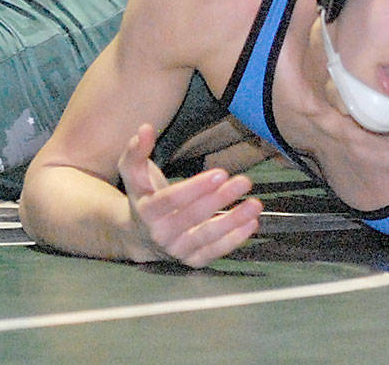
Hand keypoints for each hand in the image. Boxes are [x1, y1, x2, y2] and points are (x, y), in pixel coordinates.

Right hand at [118, 124, 262, 266]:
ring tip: (255, 204)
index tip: (220, 173)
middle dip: (220, 199)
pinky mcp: (192, 260)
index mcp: (146, 211)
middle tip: (244, 181)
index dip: (196, 188)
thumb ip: (137, 150)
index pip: (172, 200)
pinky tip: (252, 224)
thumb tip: (145, 128)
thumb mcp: (133, 172)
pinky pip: (215, 252)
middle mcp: (160, 235)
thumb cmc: (142, 196)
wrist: (137, 235)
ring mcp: (177, 250)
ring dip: (233, 221)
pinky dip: (235, 240)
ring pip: (207, 237)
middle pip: (193, 217)